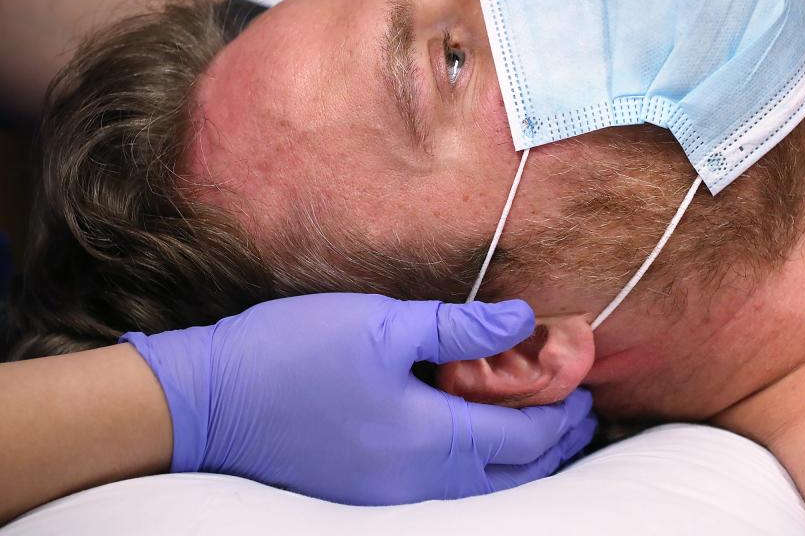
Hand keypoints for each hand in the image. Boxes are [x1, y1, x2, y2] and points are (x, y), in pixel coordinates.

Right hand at [121, 294, 595, 504]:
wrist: (210, 402)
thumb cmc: (293, 351)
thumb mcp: (381, 323)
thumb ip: (459, 327)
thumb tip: (522, 320)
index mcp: (429, 436)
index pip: (523, 436)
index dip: (562, 414)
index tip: (584, 388)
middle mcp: (417, 479)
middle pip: (511, 472)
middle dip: (553, 443)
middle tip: (577, 414)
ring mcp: (388, 495)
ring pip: (481, 488)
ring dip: (520, 461)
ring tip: (541, 432)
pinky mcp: (363, 494)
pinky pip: (445, 491)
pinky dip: (479, 469)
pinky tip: (477, 443)